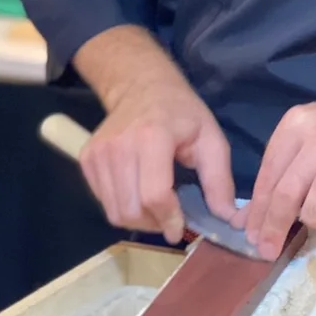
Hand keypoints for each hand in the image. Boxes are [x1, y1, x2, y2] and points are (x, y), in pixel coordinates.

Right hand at [80, 76, 237, 244]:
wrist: (141, 86)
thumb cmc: (181, 113)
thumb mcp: (211, 139)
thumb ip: (220, 180)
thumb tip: (228, 218)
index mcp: (153, 138)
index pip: (154, 195)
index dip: (169, 219)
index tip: (180, 229)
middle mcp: (119, 146)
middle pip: (131, 209)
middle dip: (154, 224)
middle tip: (170, 219)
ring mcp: (98, 153)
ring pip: (114, 212)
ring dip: (138, 220)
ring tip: (156, 209)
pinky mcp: (87, 159)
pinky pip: (103, 201)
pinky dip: (122, 207)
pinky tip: (138, 194)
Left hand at [234, 94, 315, 259]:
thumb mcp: (307, 140)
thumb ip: (280, 173)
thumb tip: (248, 219)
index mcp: (297, 123)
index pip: (269, 172)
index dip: (258, 209)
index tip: (252, 236)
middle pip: (290, 186)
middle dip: (275, 223)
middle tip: (268, 249)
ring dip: (312, 217)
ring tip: (312, 226)